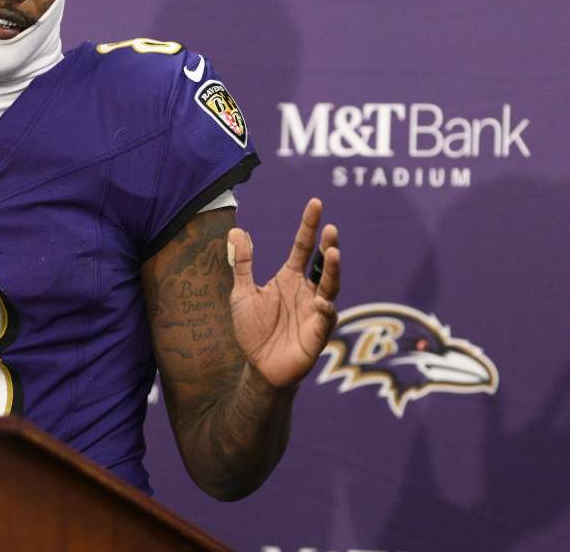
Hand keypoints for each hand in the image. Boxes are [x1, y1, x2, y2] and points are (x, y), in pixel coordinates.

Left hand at [227, 198, 340, 388]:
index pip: (302, 247)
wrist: (259, 366)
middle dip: (328, 246)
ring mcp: (315, 310)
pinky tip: (321, 302)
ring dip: (333, 270)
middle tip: (331, 229)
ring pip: (330, 286)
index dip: (309, 226)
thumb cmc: (253, 330)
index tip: (316, 203)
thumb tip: (235, 230)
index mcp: (289, 278)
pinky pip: (327, 318)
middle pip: (321, 264)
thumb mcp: (242, 293)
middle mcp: (306, 290)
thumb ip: (242, 264)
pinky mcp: (319, 332)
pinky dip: (325, 309)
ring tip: (333, 252)